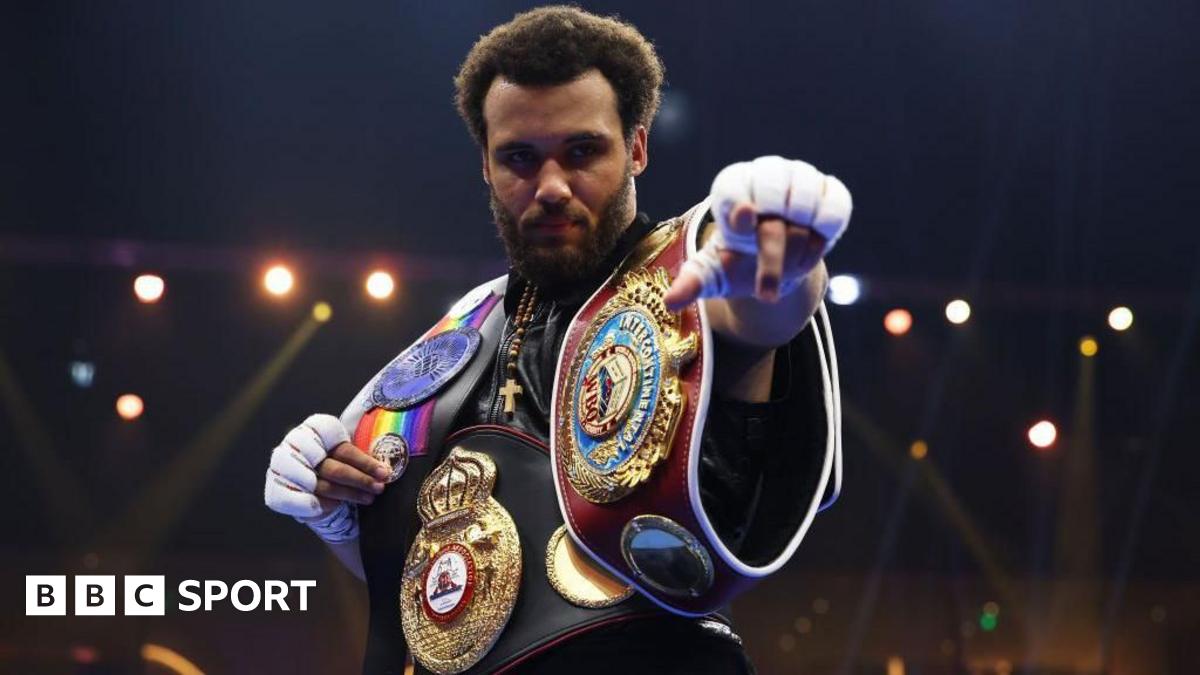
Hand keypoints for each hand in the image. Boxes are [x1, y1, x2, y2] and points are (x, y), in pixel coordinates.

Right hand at [264, 414, 390, 541]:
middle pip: (335, 468)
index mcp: (313, 429)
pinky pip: (307, 502)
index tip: (384, 472)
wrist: (306, 480)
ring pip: (325, 486)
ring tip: (370, 498)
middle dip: (361, 479)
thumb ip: (358, 453)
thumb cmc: (333, 461)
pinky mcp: (279, 491)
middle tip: (381, 487)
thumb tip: (386, 467)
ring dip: (350, 494)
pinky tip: (340, 507)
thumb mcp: (344, 449)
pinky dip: (326, 505)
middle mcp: (295, 447)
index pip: (341, 446)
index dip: (363, 460)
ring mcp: (285, 470)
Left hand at [665, 156, 851, 309]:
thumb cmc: (738, 259)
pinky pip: (833, 211)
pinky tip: (812, 248)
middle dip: (771, 258)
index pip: (733, 186)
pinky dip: (824, 237)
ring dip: (798, 253)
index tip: (743, 219)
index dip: (739, 202)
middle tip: (766, 294)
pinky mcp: (828, 188)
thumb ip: (693, 282)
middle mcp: (765, 172)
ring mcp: (799, 176)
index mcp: (731, 185)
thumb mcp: (714, 272)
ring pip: (806, 215)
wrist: (778, 255)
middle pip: (773, 209)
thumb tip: (670, 302)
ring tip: (788, 269)